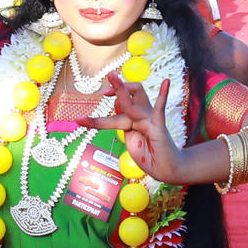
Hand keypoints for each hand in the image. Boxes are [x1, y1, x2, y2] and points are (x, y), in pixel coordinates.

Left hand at [84, 79, 207, 184]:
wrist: (167, 169)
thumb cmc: (150, 156)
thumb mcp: (131, 140)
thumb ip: (124, 124)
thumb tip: (117, 106)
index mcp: (133, 120)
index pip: (117, 108)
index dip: (97, 116)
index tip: (80, 120)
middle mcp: (142, 116)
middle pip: (129, 95)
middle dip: (116, 88)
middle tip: (102, 89)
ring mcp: (150, 119)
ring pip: (133, 102)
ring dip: (121, 90)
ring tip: (112, 77)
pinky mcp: (158, 126)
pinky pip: (159, 108)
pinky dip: (163, 95)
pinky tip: (166, 82)